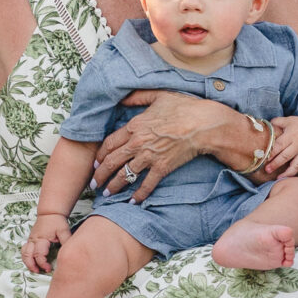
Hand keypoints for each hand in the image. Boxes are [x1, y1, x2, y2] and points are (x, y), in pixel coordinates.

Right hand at [22, 214, 68, 274]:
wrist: (50, 213)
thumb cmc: (57, 222)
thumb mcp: (64, 231)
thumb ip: (66, 241)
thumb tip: (70, 253)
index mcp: (41, 238)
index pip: (39, 254)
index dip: (43, 263)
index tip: (49, 268)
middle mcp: (34, 240)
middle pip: (28, 255)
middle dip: (32, 265)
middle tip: (39, 271)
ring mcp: (30, 240)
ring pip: (24, 253)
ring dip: (27, 262)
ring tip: (34, 269)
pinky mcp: (30, 240)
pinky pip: (24, 250)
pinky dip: (27, 257)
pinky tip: (32, 262)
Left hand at [91, 90, 233, 201]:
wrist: (203, 124)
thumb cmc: (183, 107)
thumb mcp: (158, 95)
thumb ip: (138, 97)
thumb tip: (123, 97)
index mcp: (134, 126)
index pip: (109, 144)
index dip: (100, 156)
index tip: (95, 163)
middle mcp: (137, 143)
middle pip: (112, 162)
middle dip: (100, 175)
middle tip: (94, 185)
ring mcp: (149, 157)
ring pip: (125, 175)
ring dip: (114, 187)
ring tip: (107, 194)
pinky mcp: (162, 168)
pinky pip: (147, 184)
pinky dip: (139, 195)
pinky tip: (133, 202)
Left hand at [265, 114, 297, 177]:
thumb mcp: (289, 120)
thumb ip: (277, 122)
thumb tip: (263, 124)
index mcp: (291, 136)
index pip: (280, 145)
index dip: (272, 152)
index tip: (264, 159)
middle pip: (286, 156)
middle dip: (276, 164)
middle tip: (267, 170)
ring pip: (297, 165)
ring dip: (288, 173)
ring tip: (279, 178)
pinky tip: (293, 178)